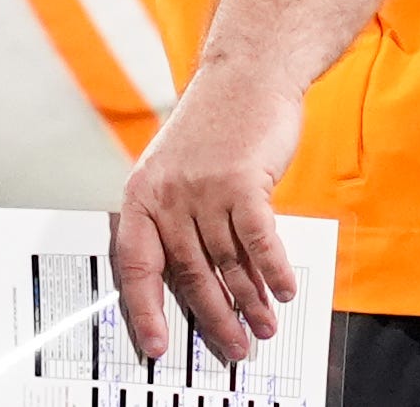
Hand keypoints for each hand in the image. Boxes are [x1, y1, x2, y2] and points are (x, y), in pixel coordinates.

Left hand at [114, 59, 304, 368]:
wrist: (246, 75)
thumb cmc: (215, 126)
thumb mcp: (179, 171)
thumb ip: (183, 221)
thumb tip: (205, 282)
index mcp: (143, 195)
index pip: (135, 265)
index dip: (144, 310)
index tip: (156, 345)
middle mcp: (168, 194)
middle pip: (190, 274)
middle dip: (215, 317)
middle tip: (235, 345)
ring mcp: (204, 187)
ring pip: (228, 263)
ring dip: (250, 301)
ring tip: (264, 324)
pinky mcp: (241, 181)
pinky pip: (259, 241)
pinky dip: (273, 270)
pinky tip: (283, 289)